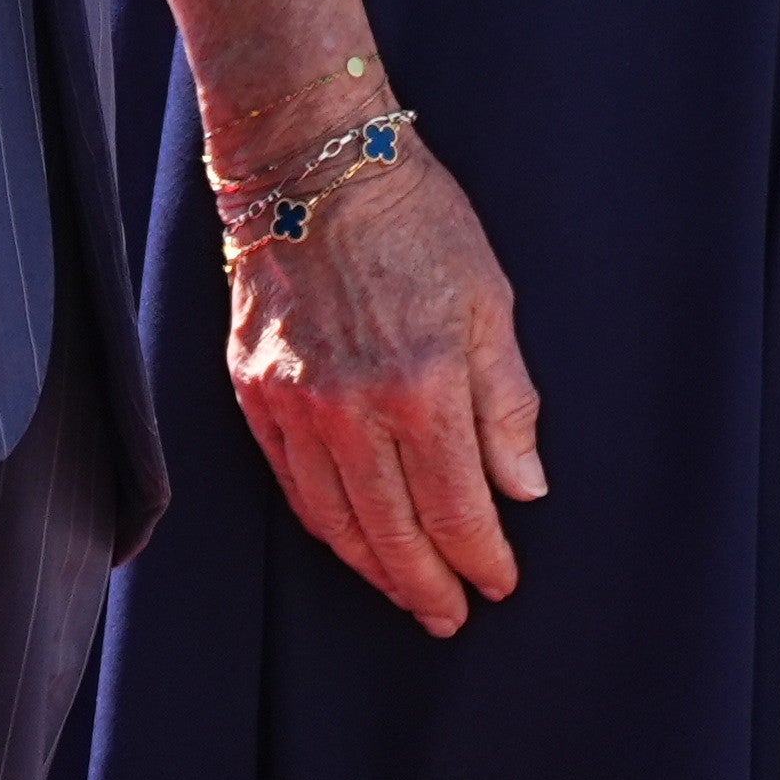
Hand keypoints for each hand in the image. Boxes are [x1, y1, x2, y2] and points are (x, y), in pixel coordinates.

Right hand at [217, 139, 545, 636]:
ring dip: (374, 570)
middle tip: (451, 616)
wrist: (311, 163)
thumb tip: (525, 488)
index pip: (458, 509)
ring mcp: (294, 405)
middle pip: (394, 534)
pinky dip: (325, 525)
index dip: (482, 558)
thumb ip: (508, 403)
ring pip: (336, 522)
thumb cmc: (413, 220)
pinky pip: (291, 485)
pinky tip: (350, 539)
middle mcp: (350, 409)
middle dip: (428, 586)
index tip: (500, 583)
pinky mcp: (255, 392)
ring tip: (405, 593)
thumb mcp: (488, 301)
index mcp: (420, 386)